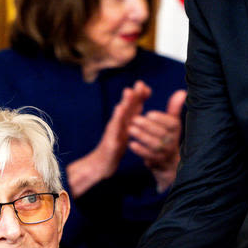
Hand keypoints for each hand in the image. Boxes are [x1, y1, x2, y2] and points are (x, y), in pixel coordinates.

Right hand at [66, 81, 150, 196]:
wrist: (101, 164)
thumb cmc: (113, 147)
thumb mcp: (125, 131)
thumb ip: (131, 117)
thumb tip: (138, 103)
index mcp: (124, 121)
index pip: (133, 106)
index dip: (140, 96)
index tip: (146, 86)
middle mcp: (118, 123)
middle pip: (127, 107)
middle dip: (133, 94)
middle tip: (140, 83)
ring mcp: (113, 131)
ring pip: (120, 115)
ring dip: (124, 103)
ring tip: (129, 92)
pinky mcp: (110, 141)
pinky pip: (114, 129)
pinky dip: (117, 119)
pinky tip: (119, 111)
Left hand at [127, 89, 185, 190]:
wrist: (169, 161)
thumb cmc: (168, 135)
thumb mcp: (172, 121)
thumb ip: (174, 107)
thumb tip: (182, 92)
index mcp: (176, 129)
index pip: (171, 123)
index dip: (161, 118)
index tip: (149, 113)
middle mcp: (172, 141)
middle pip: (161, 133)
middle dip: (147, 126)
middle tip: (134, 119)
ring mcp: (165, 153)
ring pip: (154, 144)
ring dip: (142, 136)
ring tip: (130, 129)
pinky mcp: (157, 162)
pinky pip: (149, 156)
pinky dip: (140, 150)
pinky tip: (131, 144)